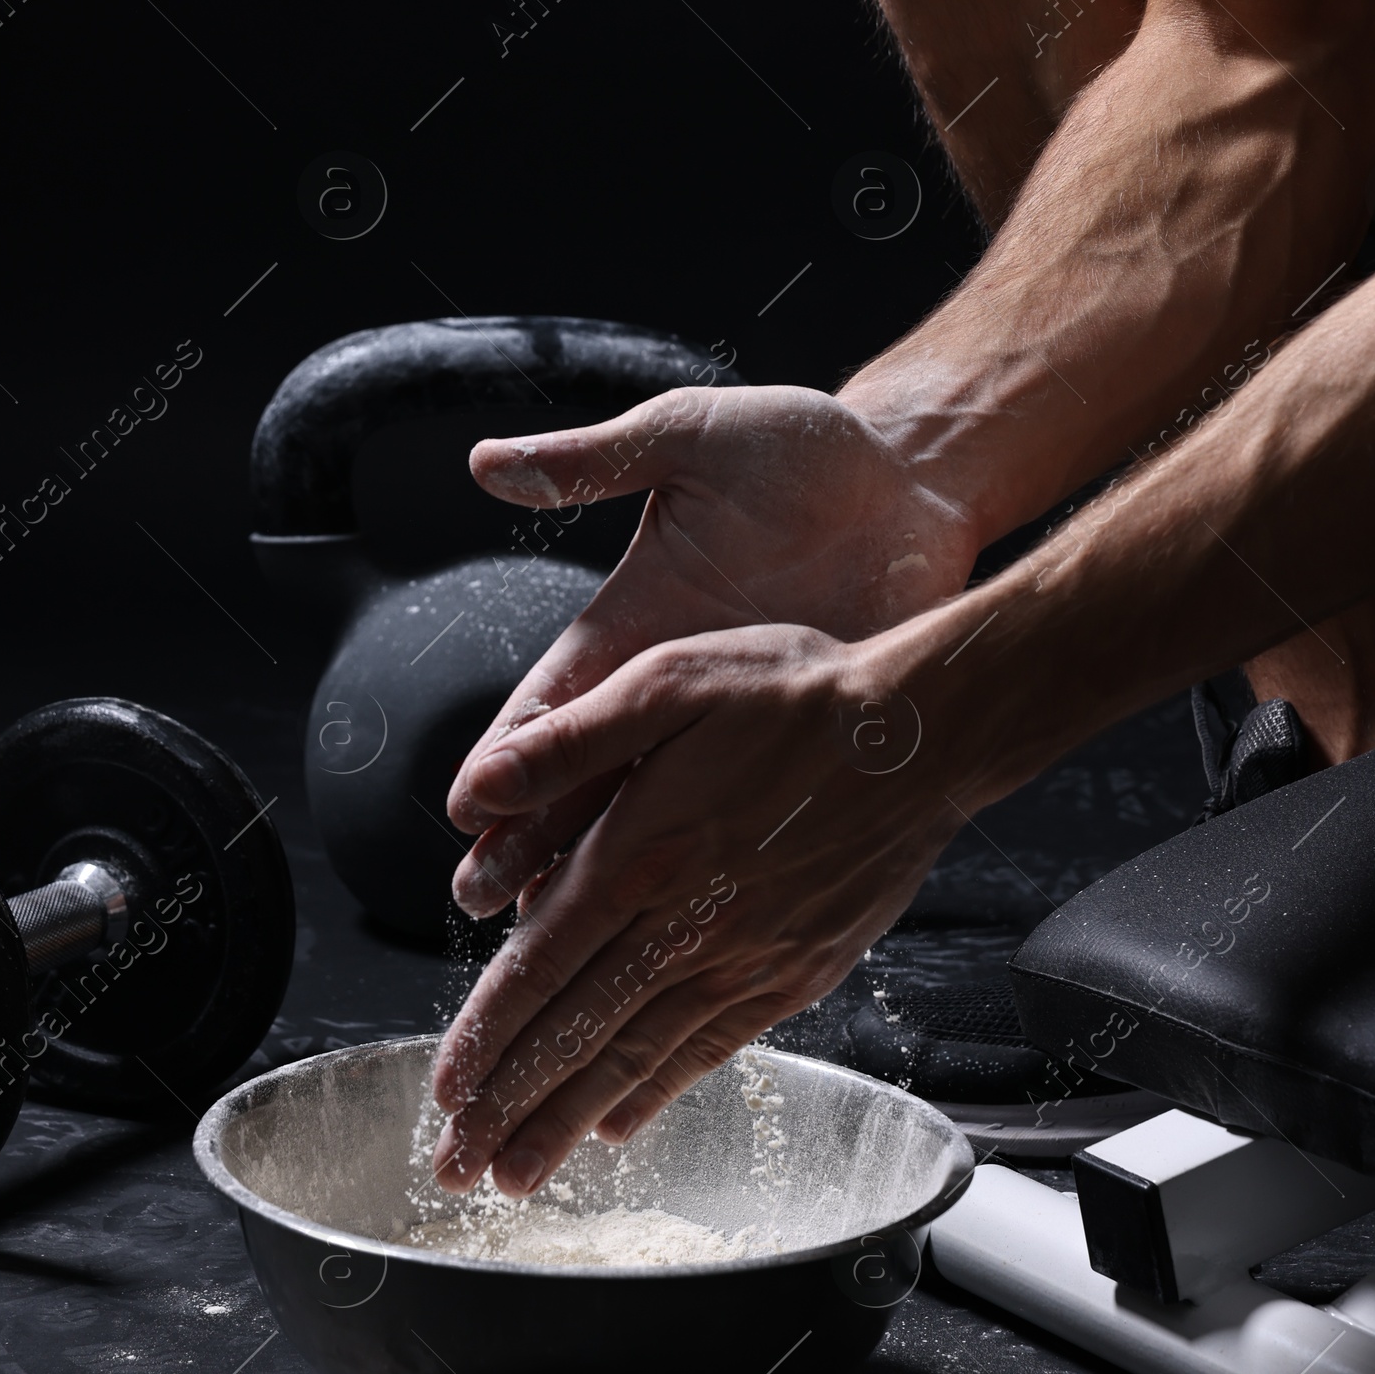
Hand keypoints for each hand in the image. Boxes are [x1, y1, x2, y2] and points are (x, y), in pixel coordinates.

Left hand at [429, 619, 959, 1196]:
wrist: (922, 734)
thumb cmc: (795, 696)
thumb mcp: (666, 680)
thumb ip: (566, 742)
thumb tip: (475, 792)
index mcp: (640, 855)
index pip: (540, 969)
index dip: (486, 1037)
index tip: (446, 1091)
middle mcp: (687, 924)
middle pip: (576, 1035)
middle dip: (506, 1108)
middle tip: (455, 1169)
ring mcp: (745, 959)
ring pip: (636, 1058)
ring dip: (567, 1123)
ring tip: (517, 1176)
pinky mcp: (794, 974)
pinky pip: (709, 1049)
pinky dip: (656, 1093)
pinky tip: (618, 1126)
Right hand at [446, 384, 977, 913]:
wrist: (911, 477)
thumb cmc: (799, 447)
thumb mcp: (687, 436)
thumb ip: (595, 458)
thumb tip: (488, 460)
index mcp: (634, 613)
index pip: (553, 698)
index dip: (506, 753)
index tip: (464, 806)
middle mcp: (674, 679)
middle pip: (585, 774)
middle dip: (531, 838)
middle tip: (483, 902)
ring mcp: (739, 717)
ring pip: (658, 813)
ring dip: (609, 872)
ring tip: (560, 937)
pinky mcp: (804, 734)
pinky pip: (748, 814)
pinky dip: (715, 869)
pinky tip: (691, 918)